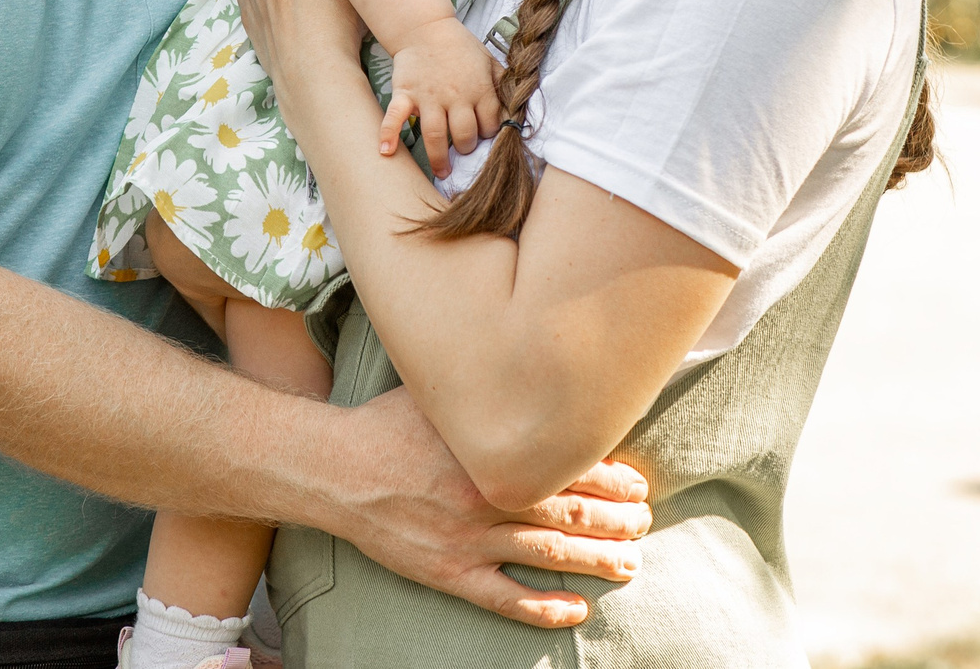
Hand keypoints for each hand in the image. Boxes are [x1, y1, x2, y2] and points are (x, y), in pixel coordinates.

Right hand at [330, 387, 648, 626]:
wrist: (335, 468)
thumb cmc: (389, 424)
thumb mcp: (441, 393)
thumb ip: (490, 389)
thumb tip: (538, 367)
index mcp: (490, 451)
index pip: (570, 466)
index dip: (613, 479)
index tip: (638, 485)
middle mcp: (486, 497)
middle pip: (570, 513)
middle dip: (616, 521)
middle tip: (643, 522)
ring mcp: (468, 541)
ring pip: (548, 554)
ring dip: (596, 562)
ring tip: (628, 564)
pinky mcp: (448, 573)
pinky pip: (504, 598)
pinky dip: (544, 608)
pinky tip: (576, 610)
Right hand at [385, 22, 503, 175]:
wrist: (426, 27)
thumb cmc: (461, 47)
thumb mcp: (489, 60)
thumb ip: (503, 85)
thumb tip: (517, 108)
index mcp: (479, 89)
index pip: (490, 124)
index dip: (489, 133)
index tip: (483, 134)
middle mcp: (455, 96)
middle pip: (465, 135)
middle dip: (466, 147)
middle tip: (462, 149)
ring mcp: (428, 97)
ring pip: (435, 135)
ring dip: (438, 157)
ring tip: (442, 171)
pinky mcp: (405, 94)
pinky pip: (395, 117)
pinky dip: (388, 135)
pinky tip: (387, 152)